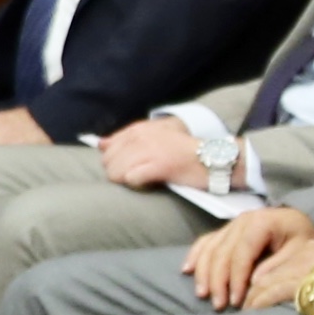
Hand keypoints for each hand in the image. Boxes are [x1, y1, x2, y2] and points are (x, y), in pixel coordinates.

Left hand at [96, 116, 211, 188]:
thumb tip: (100, 144)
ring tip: (142, 181)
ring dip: (125, 180)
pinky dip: (136, 185)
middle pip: (109, 161)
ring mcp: (149, 150)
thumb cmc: (184, 151)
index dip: (113, 161)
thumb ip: (126, 138)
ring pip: (116, 171)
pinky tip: (148, 184)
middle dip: (117, 172)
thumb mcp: (155, 136)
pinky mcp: (158, 166)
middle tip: (136, 176)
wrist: (212, 158)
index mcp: (140, 129)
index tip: (127, 167)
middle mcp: (141, 137)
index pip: (108, 146)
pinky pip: (131, 179)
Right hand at [186, 205, 313, 308]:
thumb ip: (278, 266)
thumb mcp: (301, 252)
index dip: (236, 278)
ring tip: (203, 295)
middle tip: (218, 305)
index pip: (242, 252)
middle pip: (222, 252)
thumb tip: (253, 283)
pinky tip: (187, 270)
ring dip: (203, 273)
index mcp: (262, 222)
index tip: (236, 302)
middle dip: (218, 280)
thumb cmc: (303, 241)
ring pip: (210, 248)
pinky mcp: (226, 230)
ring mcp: (232, 224)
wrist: (300, 227)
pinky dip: (196, 256)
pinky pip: (205, 242)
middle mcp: (243, 220)